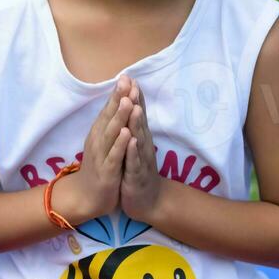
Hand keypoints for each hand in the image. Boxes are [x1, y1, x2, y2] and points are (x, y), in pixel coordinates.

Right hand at [53, 73, 134, 221]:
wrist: (86, 197)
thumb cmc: (99, 168)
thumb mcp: (104, 143)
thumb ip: (110, 124)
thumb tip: (116, 103)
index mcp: (99, 133)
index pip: (109, 110)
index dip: (117, 94)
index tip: (127, 76)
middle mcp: (98, 141)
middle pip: (109, 117)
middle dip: (118, 99)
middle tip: (125, 80)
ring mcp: (102, 155)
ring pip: (111, 134)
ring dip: (119, 117)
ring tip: (128, 101)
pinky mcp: (107, 171)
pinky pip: (115, 156)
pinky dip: (121, 145)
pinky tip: (128, 134)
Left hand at [120, 80, 162, 223]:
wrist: (149, 202)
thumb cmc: (138, 171)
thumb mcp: (136, 147)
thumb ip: (135, 127)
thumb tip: (132, 105)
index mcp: (140, 138)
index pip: (137, 114)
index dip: (133, 96)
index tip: (129, 77)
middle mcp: (143, 145)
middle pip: (139, 121)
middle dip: (135, 103)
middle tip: (132, 84)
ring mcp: (141, 160)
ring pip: (138, 139)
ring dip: (136, 123)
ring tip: (133, 107)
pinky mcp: (137, 176)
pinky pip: (134, 162)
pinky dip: (132, 151)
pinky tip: (131, 141)